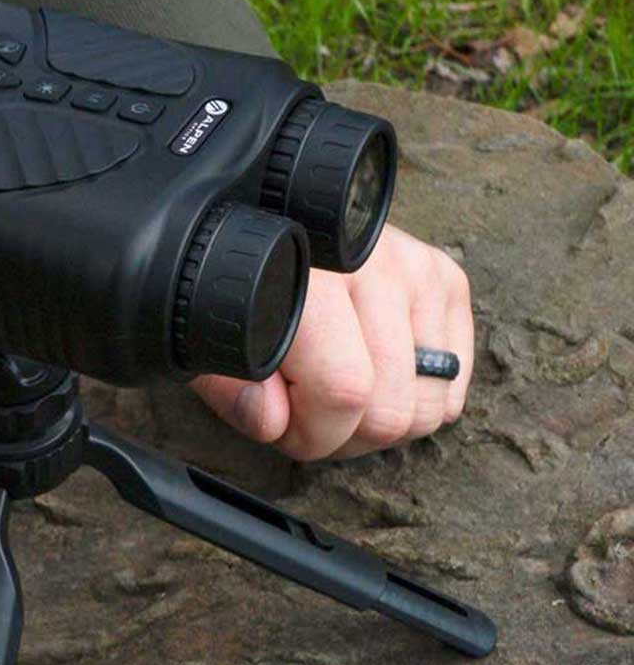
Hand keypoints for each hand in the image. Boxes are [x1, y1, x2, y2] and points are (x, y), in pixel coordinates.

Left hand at [189, 221, 472, 461]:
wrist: (263, 229)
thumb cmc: (236, 300)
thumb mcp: (209, 346)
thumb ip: (230, 389)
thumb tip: (273, 421)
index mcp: (301, 276)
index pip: (344, 389)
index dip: (313, 434)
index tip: (283, 424)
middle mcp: (368, 262)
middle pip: (394, 410)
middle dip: (346, 436)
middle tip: (310, 413)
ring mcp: (416, 267)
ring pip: (432, 406)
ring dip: (384, 422)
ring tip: (340, 395)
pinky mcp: (446, 278)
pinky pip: (454, 386)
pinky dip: (417, 400)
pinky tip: (376, 377)